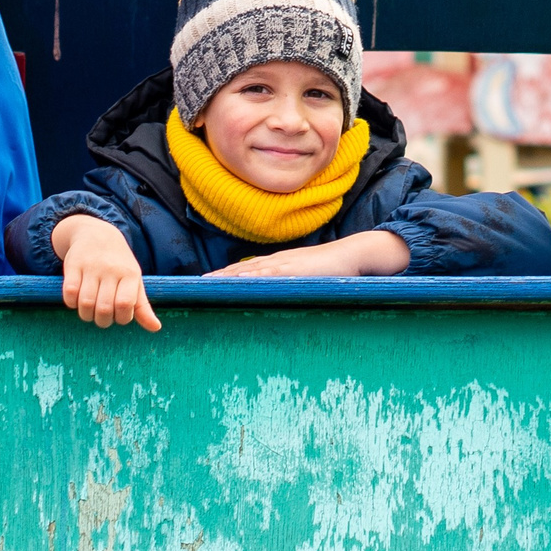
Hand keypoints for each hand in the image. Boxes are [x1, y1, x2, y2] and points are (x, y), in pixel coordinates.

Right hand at [54, 213, 159, 330]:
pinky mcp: (73, 265)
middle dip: (102, 321)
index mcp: (130, 275)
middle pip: (105, 308)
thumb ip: (142, 306)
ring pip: (86, 303)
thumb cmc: (120, 264)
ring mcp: (91, 266)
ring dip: (86, 315)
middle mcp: (111, 269)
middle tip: (102, 318)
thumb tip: (155, 328)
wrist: (98, 234)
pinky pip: (69, 293)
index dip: (121, 318)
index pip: (125, 304)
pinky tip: (76, 300)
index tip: (119, 316)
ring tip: (89, 312)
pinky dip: (71, 303)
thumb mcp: (135, 281)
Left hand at [214, 230, 410, 276]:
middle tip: (196, 285)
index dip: (226, 276)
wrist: (354, 254)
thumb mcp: (308, 278)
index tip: (206, 283)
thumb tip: (282, 296)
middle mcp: (277, 261)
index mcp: (279, 263)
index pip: (246, 269)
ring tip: (208, 284)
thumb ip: (294, 284)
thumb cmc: (334, 269)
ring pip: (250, 270)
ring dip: (228, 277)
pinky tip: (239, 283)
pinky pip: (269, 274)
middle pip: (241, 268)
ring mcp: (285, 264)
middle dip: (219, 277)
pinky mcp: (295, 269)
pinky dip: (252, 279)